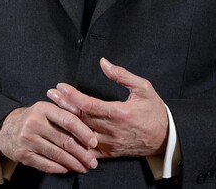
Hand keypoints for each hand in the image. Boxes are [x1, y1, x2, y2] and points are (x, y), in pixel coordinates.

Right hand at [0, 102, 97, 173]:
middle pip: (65, 140)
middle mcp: (34, 123)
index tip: (94, 142)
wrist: (6, 129)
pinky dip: (60, 168)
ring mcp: (27, 140)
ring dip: (74, 163)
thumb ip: (66, 114)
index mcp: (44, 108)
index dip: (84, 132)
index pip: (69, 120)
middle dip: (82, 153)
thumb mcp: (47, 109)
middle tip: (93, 161)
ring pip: (57, 155)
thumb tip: (91, 129)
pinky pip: (46, 165)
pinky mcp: (23, 155)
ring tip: (84, 167)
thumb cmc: (35, 119)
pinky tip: (69, 169)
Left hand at [47, 58, 168, 157]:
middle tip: (51, 94)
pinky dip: (73, 144)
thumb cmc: (154, 110)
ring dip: (65, 122)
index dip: (72, 95)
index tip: (61, 86)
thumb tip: (104, 62)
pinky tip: (62, 135)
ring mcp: (109, 143)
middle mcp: (112, 130)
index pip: (88, 104)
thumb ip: (121, 75)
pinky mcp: (109, 153)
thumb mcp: (143, 87)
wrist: (165, 136)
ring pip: (80, 135)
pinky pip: (86, 151)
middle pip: (80, 118)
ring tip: (52, 110)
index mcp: (119, 113)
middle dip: (63, 105)